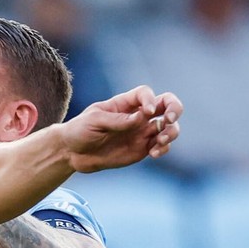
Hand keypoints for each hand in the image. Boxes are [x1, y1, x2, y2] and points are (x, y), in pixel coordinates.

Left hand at [61, 86, 181, 172]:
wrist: (72, 153)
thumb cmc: (79, 131)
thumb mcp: (94, 121)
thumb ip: (117, 120)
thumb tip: (142, 118)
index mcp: (124, 104)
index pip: (145, 93)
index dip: (150, 100)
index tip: (145, 112)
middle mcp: (137, 115)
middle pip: (167, 104)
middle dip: (175, 109)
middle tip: (168, 120)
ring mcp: (142, 132)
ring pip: (169, 127)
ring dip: (171, 132)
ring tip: (160, 141)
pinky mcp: (143, 148)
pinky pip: (162, 146)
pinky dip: (164, 148)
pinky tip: (153, 153)